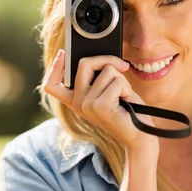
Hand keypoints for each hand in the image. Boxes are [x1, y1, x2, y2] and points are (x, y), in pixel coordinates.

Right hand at [43, 49, 158, 151]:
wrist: (139, 136)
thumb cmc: (127, 110)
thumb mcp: (108, 90)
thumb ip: (98, 76)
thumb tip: (100, 56)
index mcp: (75, 100)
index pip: (52, 85)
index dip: (54, 67)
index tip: (62, 54)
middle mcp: (77, 103)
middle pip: (84, 64)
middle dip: (106, 59)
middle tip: (122, 66)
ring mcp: (86, 105)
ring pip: (107, 70)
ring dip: (122, 80)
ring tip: (123, 96)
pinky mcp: (100, 106)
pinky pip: (117, 81)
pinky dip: (127, 88)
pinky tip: (126, 101)